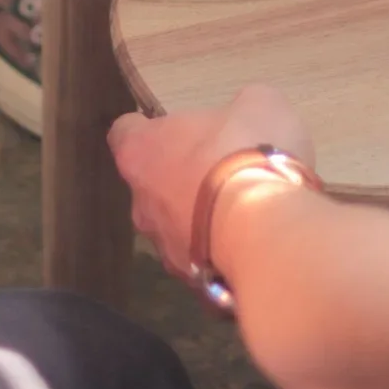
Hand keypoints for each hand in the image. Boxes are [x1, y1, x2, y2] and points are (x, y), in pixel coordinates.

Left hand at [109, 85, 314, 284]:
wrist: (264, 231)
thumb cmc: (247, 152)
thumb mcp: (258, 104)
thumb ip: (240, 109)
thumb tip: (245, 118)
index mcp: (142, 151)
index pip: (124, 133)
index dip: (146, 128)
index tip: (165, 126)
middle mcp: (141, 203)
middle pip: (150, 184)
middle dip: (179, 178)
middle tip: (218, 169)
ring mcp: (164, 249)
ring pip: (175, 228)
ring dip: (200, 219)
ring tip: (243, 212)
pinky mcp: (193, 284)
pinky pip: (205, 262)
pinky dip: (222, 253)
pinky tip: (254, 244)